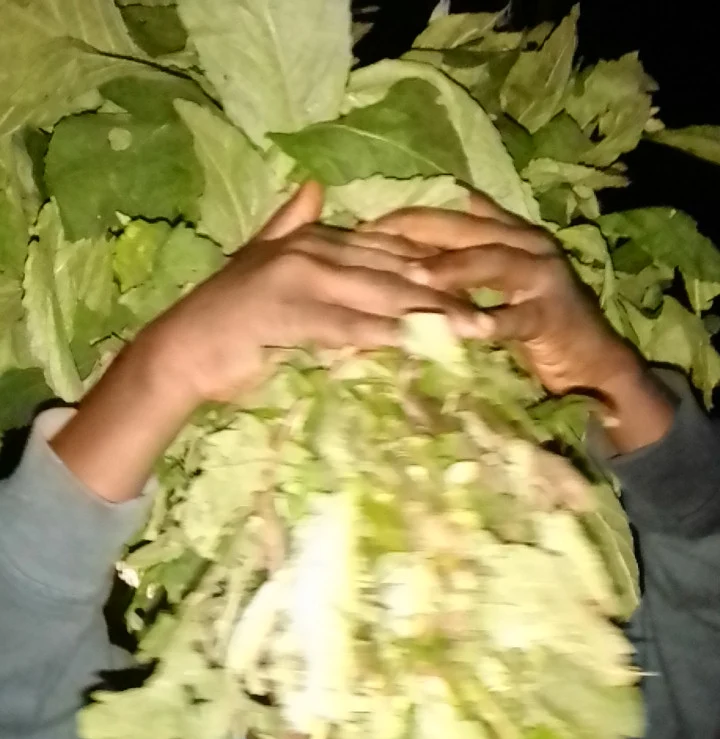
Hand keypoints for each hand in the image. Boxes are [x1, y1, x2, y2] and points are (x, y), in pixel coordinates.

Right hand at [145, 181, 479, 408]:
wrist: (183, 348)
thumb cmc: (226, 319)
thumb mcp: (260, 258)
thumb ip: (291, 222)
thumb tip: (316, 185)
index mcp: (312, 239)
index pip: (386, 250)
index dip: (433, 268)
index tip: (475, 285)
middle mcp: (311, 250)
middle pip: (392, 272)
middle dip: (444, 293)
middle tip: (489, 313)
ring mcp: (299, 280)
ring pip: (378, 297)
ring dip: (429, 316)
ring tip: (471, 331)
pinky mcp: (288, 314)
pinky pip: (347, 327)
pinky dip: (385, 335)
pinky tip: (419, 346)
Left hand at [365, 191, 646, 398]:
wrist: (591, 360)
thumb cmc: (539, 322)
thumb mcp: (505, 278)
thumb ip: (479, 245)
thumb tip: (456, 198)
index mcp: (511, 234)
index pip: (452, 218)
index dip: (409, 219)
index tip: (363, 226)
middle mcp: (529, 245)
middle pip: (469, 231)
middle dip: (421, 234)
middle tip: (374, 241)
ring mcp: (544, 277)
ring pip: (494, 263)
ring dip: (453, 268)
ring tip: (414, 274)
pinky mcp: (553, 315)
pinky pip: (519, 317)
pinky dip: (495, 321)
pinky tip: (471, 328)